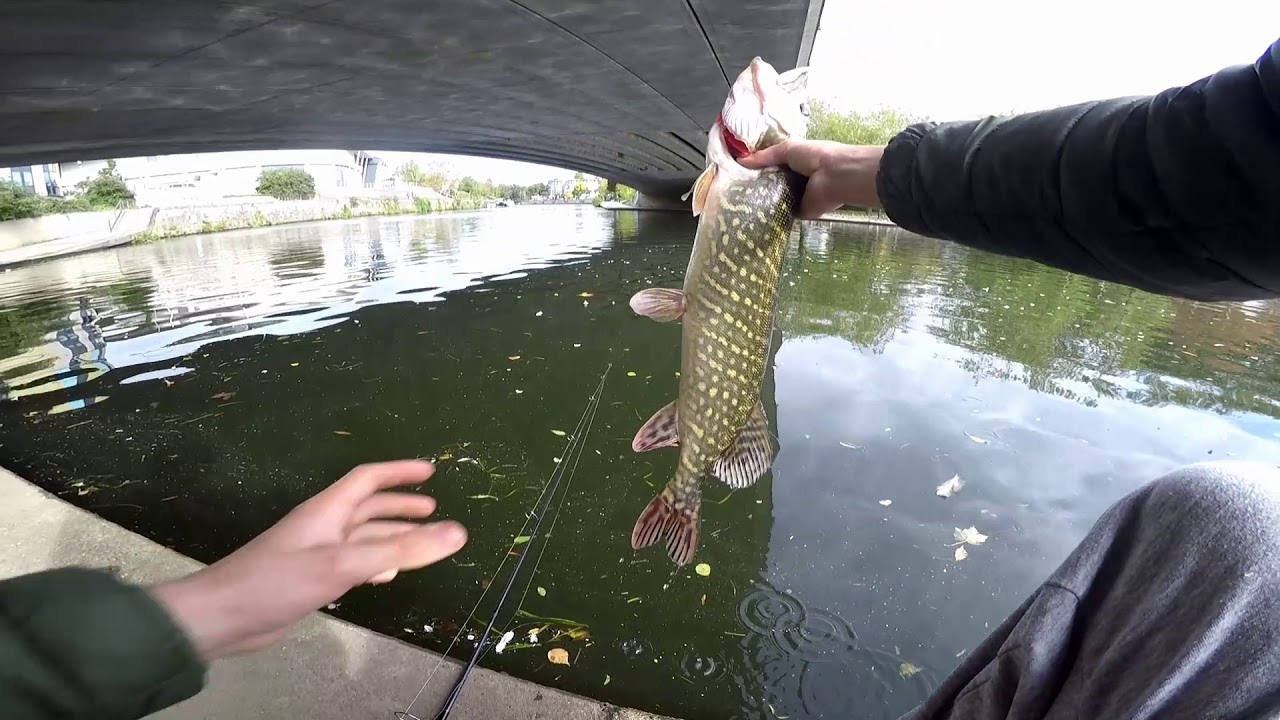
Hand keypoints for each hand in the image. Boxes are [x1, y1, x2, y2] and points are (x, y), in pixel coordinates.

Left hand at [150, 460, 466, 660]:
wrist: (222, 617)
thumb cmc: (279, 581)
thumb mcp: (345, 564)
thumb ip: (402, 550)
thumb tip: (457, 533)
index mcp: (328, 511)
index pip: (368, 479)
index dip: (399, 473)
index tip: (430, 471)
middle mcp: (322, 526)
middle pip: (368, 508)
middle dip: (400, 507)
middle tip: (433, 510)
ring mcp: (314, 552)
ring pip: (362, 537)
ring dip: (391, 536)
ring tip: (422, 542)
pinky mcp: (309, 579)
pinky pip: (352, 562)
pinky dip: (375, 562)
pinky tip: (386, 574)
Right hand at [739, 140, 884, 218]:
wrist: (836, 177)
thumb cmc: (815, 157)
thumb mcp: (787, 150)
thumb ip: (764, 157)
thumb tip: (740, 161)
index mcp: (794, 162)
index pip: (771, 167)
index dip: (755, 169)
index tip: (736, 174)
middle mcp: (795, 179)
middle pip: (771, 184)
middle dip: (755, 187)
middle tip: (733, 191)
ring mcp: (797, 197)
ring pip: (775, 200)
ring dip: (762, 201)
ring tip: (739, 204)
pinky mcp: (800, 212)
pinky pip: (782, 214)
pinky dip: (771, 214)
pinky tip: (754, 215)